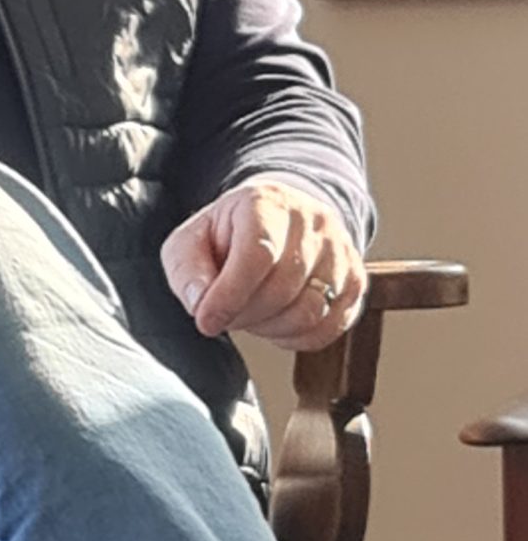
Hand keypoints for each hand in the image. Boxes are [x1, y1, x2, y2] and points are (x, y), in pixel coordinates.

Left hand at [160, 178, 364, 352]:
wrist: (276, 220)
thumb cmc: (228, 235)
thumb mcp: (190, 243)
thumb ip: (187, 271)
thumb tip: (201, 303)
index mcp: (267, 203)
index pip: (257, 255)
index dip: (229, 296)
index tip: (206, 320)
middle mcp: (312, 221)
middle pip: (283, 288)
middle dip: (245, 315)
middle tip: (225, 314)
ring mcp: (340, 251)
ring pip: (311, 312)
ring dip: (270, 328)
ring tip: (250, 314)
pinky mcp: (354, 282)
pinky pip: (330, 327)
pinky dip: (297, 337)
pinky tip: (276, 322)